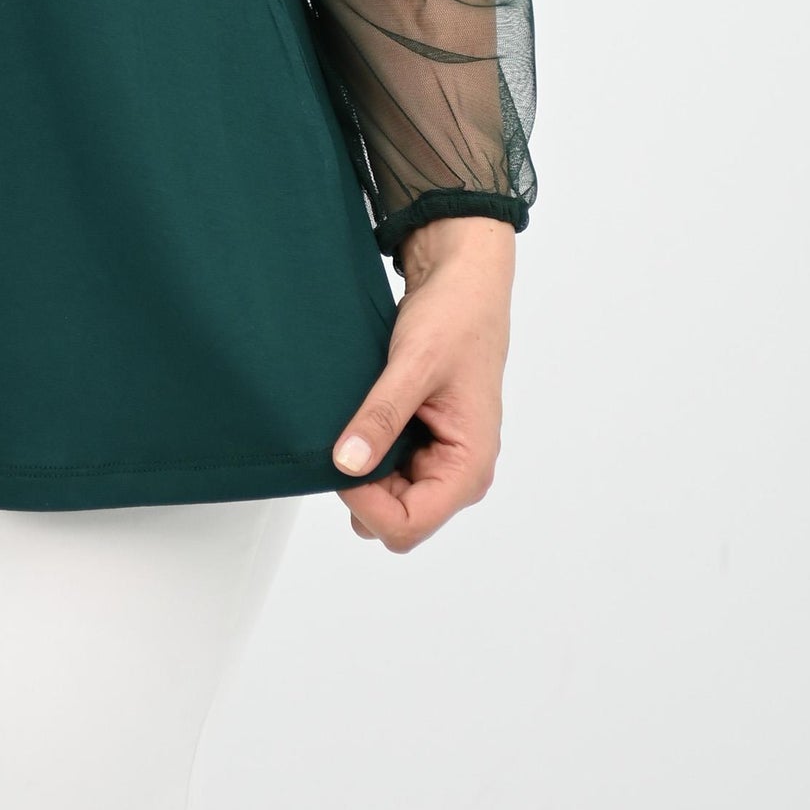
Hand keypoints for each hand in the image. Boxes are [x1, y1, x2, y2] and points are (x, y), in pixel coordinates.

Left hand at [330, 215, 515, 552]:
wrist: (463, 283)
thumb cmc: (455, 319)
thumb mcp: (413, 365)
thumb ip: (381, 417)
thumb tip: (346, 464)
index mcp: (469, 468)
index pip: (407, 526)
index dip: (365, 503)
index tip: (340, 458)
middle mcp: (457, 474)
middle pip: (394, 519)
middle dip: (361, 489)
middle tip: (343, 434)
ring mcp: (439, 461)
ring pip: (386, 498)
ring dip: (362, 470)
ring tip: (354, 420)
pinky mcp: (422, 444)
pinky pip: (386, 470)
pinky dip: (366, 453)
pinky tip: (359, 418)